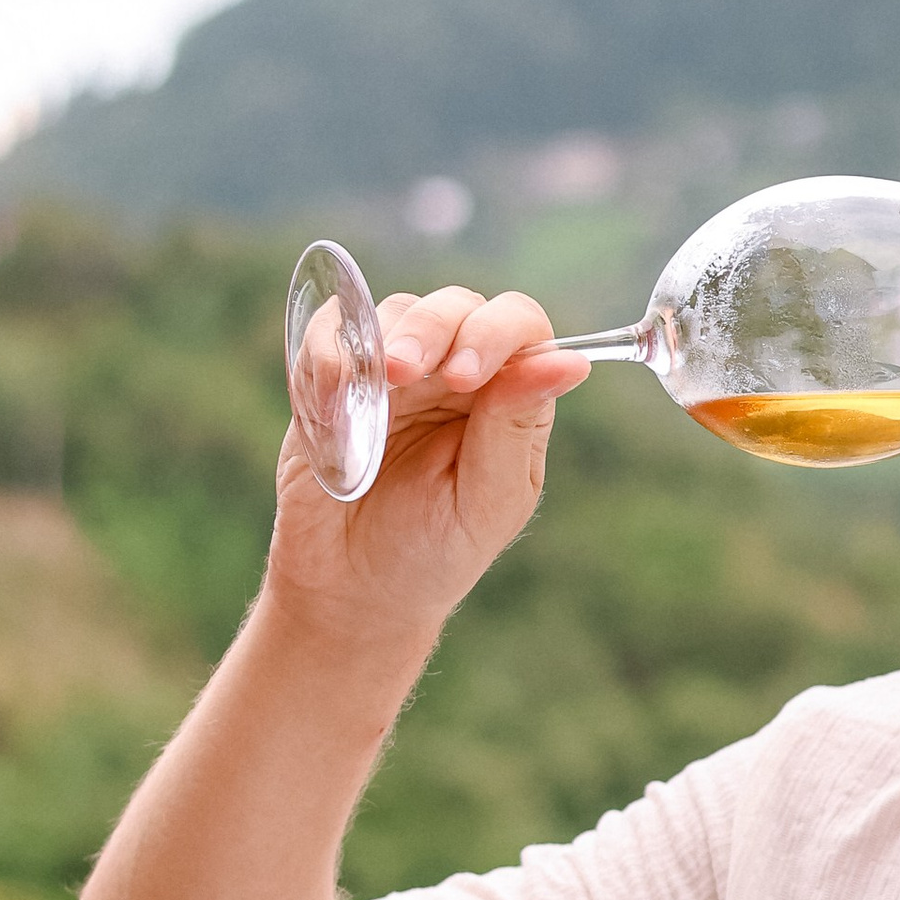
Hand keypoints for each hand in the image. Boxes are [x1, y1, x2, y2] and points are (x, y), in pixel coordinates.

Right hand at [268, 282, 590, 653]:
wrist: (350, 592)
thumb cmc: (432, 555)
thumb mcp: (486, 501)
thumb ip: (516, 427)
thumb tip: (570, 363)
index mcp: (506, 401)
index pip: (521, 328)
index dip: (497, 334)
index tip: (465, 377)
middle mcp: (453, 376)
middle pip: (455, 307)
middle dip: (432, 330)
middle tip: (407, 375)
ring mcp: (394, 374)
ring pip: (393, 310)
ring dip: (383, 339)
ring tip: (371, 392)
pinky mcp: (334, 381)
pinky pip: (331, 332)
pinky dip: (329, 349)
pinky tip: (335, 394)